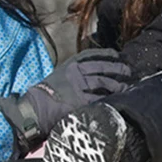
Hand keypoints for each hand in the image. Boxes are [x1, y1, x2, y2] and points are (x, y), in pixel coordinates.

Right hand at [0, 49, 132, 152]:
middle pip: (102, 67)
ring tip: (126, 87)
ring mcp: (78, 86)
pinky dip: (109, 99)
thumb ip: (74, 72)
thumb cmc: (46, 93)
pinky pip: (99, 98)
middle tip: (128, 71)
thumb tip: (91, 73)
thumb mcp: (59, 75)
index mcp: (70, 64)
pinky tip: (117, 100)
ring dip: (117, 85)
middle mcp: (75, 72)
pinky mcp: (79, 100)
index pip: (92, 54)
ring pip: (103, 82)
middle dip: (118, 69)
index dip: (107, 54)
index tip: (117, 55)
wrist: (34, 108)